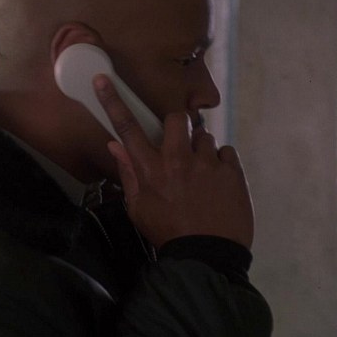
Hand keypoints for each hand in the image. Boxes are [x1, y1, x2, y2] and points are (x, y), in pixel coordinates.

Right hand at [92, 74, 253, 249]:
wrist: (207, 257)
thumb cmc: (167, 233)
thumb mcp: (139, 209)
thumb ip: (128, 174)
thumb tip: (115, 146)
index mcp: (150, 169)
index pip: (127, 128)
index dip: (113, 101)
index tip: (103, 79)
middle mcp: (178, 159)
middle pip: (177, 118)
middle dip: (177, 125)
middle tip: (179, 145)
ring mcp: (208, 163)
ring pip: (204, 137)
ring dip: (200, 151)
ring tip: (201, 175)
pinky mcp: (233, 172)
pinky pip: (227, 153)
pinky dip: (222, 164)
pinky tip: (217, 183)